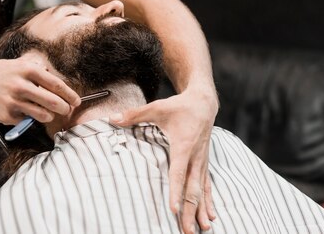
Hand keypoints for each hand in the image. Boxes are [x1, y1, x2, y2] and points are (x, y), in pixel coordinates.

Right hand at [0, 54, 80, 124]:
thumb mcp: (17, 65)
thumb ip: (36, 70)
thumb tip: (56, 81)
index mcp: (27, 70)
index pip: (55, 84)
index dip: (69, 94)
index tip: (76, 101)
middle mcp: (20, 85)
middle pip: (52, 101)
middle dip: (64, 108)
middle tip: (67, 110)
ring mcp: (13, 101)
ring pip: (42, 114)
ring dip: (49, 116)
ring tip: (47, 114)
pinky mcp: (7, 115)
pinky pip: (26, 120)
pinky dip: (28, 118)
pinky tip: (21, 111)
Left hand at [110, 86, 217, 233]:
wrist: (204, 102)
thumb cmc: (179, 106)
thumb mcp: (156, 107)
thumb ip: (134, 114)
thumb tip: (112, 118)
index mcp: (183, 146)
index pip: (178, 173)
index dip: (176, 191)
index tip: (174, 209)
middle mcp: (195, 157)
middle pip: (192, 188)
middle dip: (190, 210)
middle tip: (187, 230)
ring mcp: (201, 161)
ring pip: (202, 190)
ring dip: (201, 210)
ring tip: (202, 228)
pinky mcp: (204, 162)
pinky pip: (207, 185)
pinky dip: (209, 201)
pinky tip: (211, 217)